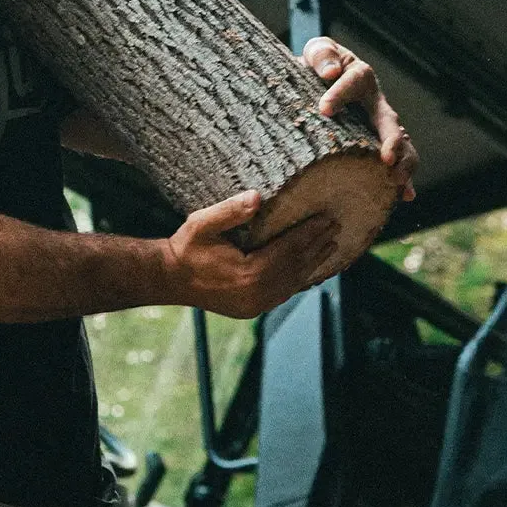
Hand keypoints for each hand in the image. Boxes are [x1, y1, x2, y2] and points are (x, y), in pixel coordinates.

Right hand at [162, 192, 339, 318]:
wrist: (169, 279)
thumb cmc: (186, 248)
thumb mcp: (203, 224)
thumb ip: (229, 211)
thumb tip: (257, 196)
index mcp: (250, 273)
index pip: (289, 249)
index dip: (310, 233)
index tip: (327, 218)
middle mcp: (257, 294)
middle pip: (296, 267)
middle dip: (317, 246)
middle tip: (337, 227)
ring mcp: (256, 306)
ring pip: (293, 283)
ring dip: (314, 264)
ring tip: (331, 246)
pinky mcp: (252, 310)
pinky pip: (284, 294)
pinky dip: (300, 281)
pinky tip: (311, 271)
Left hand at [303, 36, 417, 201]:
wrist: (319, 81)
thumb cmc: (318, 66)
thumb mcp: (317, 52)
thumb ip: (322, 55)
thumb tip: (329, 73)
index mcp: (360, 77)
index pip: (354, 82)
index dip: (339, 94)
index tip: (324, 109)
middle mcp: (375, 104)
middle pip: (389, 121)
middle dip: (392, 141)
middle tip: (387, 159)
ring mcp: (378, 126)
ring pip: (400, 144)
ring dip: (402, 163)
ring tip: (397, 182)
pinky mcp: (375, 144)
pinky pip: (395, 161)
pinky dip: (402, 178)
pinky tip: (406, 195)